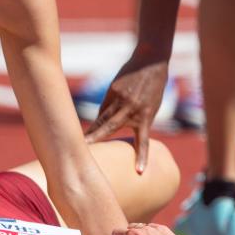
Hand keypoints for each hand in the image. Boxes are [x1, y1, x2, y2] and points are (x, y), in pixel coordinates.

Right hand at [83, 54, 168, 172]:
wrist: (150, 63)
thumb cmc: (153, 88)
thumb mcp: (150, 107)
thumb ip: (134, 120)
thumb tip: (111, 128)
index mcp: (145, 116)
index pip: (142, 141)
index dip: (141, 156)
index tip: (139, 172)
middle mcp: (130, 109)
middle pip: (109, 127)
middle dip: (95, 138)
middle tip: (83, 148)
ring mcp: (120, 99)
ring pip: (102, 118)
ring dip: (92, 130)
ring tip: (81, 141)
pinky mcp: (112, 90)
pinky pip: (104, 107)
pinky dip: (101, 115)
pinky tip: (96, 122)